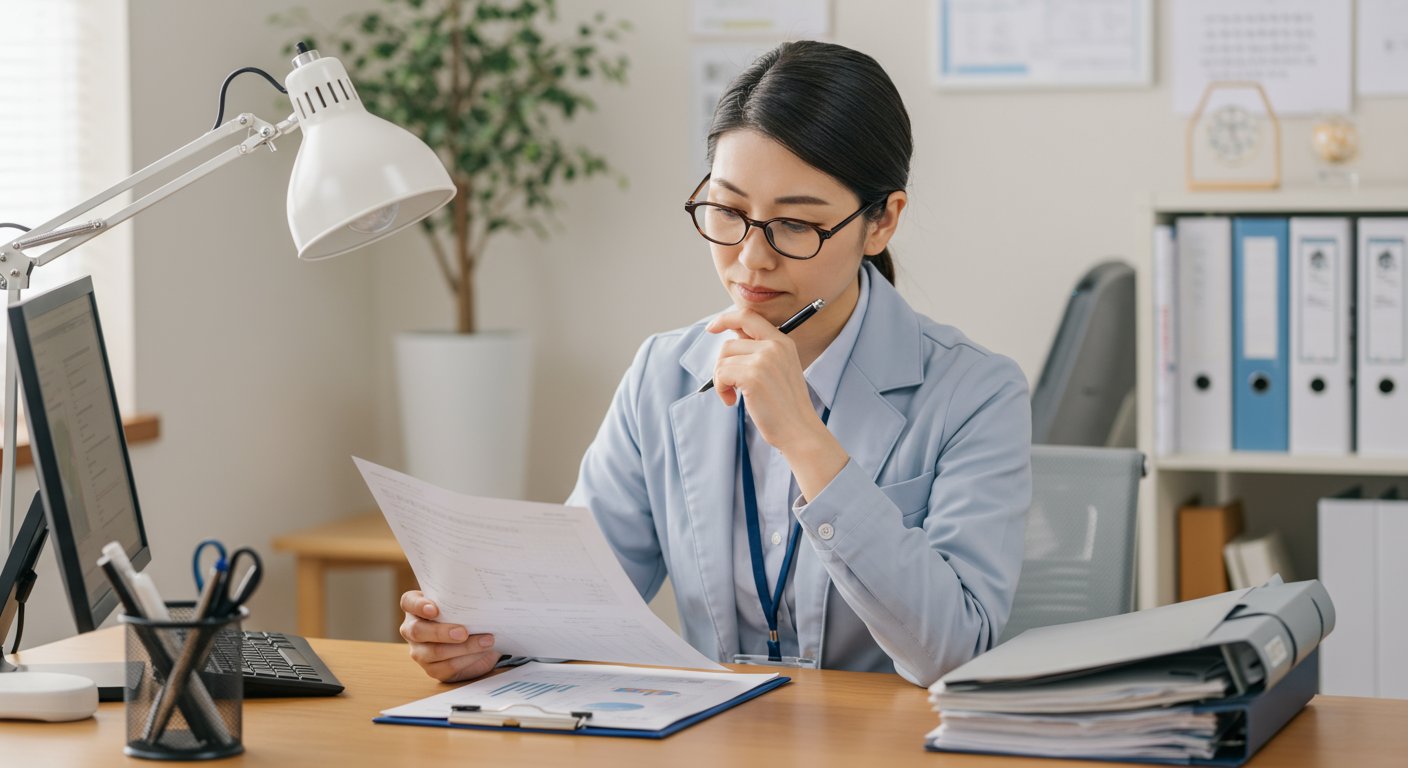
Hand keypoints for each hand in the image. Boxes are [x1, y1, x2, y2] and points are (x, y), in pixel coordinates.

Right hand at [399, 590, 499, 682]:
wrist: (474, 639)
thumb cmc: (463, 614)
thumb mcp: (460, 604)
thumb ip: (462, 600)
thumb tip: (480, 598)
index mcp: (415, 607)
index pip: (408, 603)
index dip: (419, 606)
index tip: (434, 610)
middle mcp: (412, 629)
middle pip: (417, 631)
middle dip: (441, 632)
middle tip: (463, 632)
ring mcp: (419, 651)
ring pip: (434, 652)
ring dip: (464, 648)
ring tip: (486, 641)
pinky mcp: (432, 669)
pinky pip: (447, 667)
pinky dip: (468, 660)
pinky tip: (482, 653)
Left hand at [706, 308, 821, 451]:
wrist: (798, 430)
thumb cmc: (785, 406)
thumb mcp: (778, 370)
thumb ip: (759, 351)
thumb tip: (731, 339)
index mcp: (783, 342)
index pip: (749, 316)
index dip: (726, 318)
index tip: (713, 327)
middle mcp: (774, 346)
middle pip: (730, 342)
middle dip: (721, 363)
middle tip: (726, 382)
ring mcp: (764, 359)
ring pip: (723, 359)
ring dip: (722, 380)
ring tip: (734, 396)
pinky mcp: (752, 375)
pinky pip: (721, 374)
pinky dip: (721, 389)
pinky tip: (733, 401)